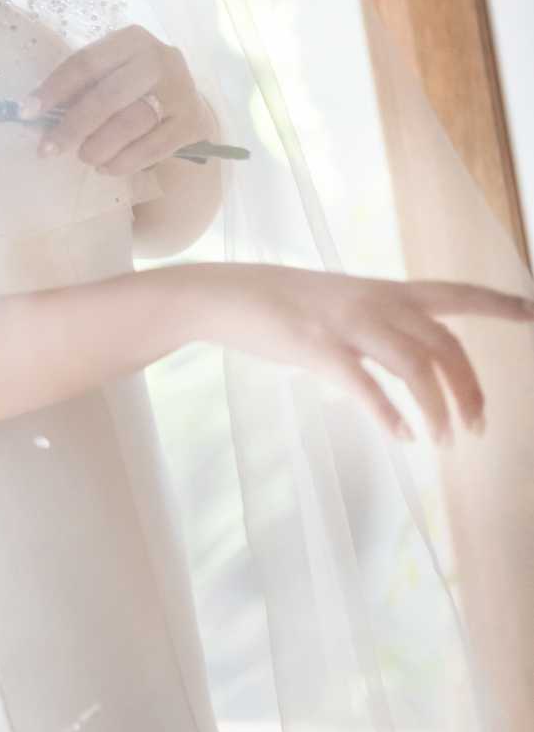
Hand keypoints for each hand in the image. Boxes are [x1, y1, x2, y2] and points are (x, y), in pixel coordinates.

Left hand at [25, 25, 207, 173]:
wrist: (183, 106)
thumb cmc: (132, 89)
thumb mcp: (110, 74)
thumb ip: (81, 87)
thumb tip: (34, 111)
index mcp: (131, 40)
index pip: (86, 62)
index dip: (54, 89)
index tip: (27, 112)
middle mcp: (159, 59)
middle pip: (108, 95)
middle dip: (73, 126)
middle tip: (49, 149)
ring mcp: (179, 90)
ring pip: (130, 122)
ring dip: (98, 146)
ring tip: (84, 157)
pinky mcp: (189, 122)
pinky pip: (151, 148)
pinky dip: (123, 161)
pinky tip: (106, 167)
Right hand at [186, 261, 533, 444]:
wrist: (228, 294)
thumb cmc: (282, 303)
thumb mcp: (341, 303)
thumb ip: (375, 328)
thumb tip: (394, 370)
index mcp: (385, 289)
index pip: (455, 293)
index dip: (497, 304)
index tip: (533, 313)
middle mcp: (377, 302)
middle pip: (446, 345)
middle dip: (471, 390)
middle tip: (477, 428)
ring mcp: (348, 324)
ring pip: (417, 368)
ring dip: (439, 410)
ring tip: (445, 441)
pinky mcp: (318, 349)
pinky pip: (367, 387)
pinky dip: (391, 415)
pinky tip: (402, 436)